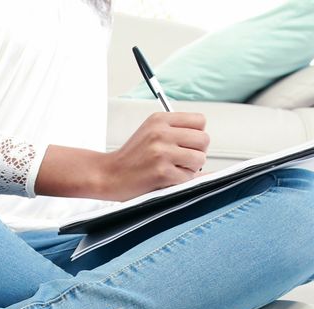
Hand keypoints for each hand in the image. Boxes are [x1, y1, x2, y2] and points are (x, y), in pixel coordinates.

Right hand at [34, 112, 208, 201]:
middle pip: (204, 139)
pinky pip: (188, 178)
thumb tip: (205, 149)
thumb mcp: (151, 135)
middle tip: (181, 161)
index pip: (200, 121)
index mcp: (159, 120)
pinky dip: (180, 182)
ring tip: (172, 170)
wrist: (108, 175)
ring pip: (199, 159)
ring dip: (190, 169)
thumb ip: (177, 135)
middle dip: (197, 153)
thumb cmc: (131, 159)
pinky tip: (165, 179)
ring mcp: (161, 152)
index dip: (196, 136)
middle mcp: (161, 132)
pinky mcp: (161, 172)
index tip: (185, 145)